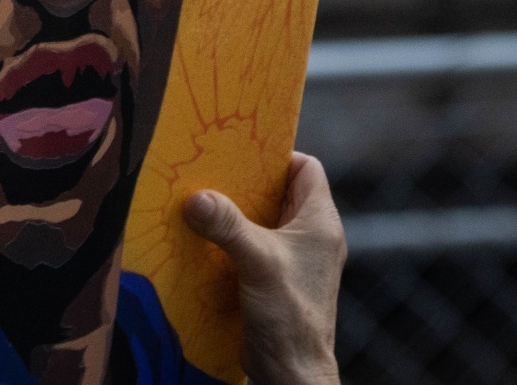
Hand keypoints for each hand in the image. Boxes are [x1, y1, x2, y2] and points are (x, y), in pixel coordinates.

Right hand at [184, 152, 346, 384]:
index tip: (239, 153)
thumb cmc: (290, 316)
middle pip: (279, 191)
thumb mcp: (257, 262)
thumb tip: (195, 197)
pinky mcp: (277, 278)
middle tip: (209, 172)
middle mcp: (312, 237)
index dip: (277, 155)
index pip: (306, 167)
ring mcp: (295, 259)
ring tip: (200, 202)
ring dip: (234, 212)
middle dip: (245, 182)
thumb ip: (227, 225)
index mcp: (321, 223)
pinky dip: (231, 237)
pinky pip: (253, 244)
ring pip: (263, 218)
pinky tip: (204, 238)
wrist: (293, 373)